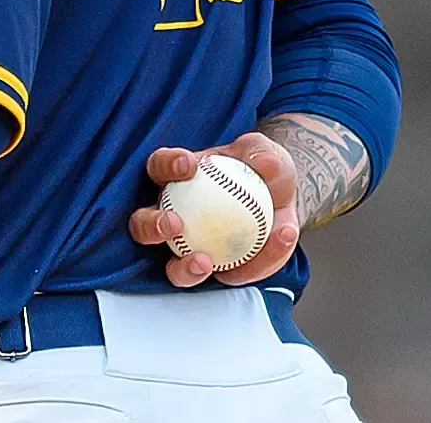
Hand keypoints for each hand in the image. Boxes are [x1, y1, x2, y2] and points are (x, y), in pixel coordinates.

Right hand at [128, 132, 300, 287]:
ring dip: (181, 267)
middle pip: (144, 223)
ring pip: (172, 266)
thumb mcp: (267, 153)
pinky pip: (230, 277)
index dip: (166, 165)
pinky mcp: (220, 273)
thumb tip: (262, 162)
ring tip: (203, 261)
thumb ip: (261, 153)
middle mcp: (174, 215)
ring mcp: (191, 250)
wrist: (286, 204)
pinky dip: (250, 268)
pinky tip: (274, 246)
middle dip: (152, 225)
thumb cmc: (265, 171)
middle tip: (175, 223)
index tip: (187, 165)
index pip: (159, 168)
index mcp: (176, 179)